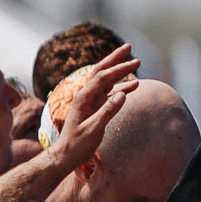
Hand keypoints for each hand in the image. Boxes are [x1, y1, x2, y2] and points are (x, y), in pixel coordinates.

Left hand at [42, 50, 140, 172]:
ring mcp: (89, 100)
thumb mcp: (93, 129)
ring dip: (118, 70)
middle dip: (115, 58)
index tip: (135, 62)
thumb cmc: (78, 144)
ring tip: (134, 62)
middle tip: (129, 46)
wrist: (65, 155)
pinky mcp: (93, 107)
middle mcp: (85, 95)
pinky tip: (132, 85)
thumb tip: (123, 94)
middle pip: (100, 71)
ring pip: (105, 79)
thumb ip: (108, 111)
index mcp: (83, 98)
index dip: (119, 68)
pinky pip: (108, 92)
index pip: (103, 77)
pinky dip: (120, 86)